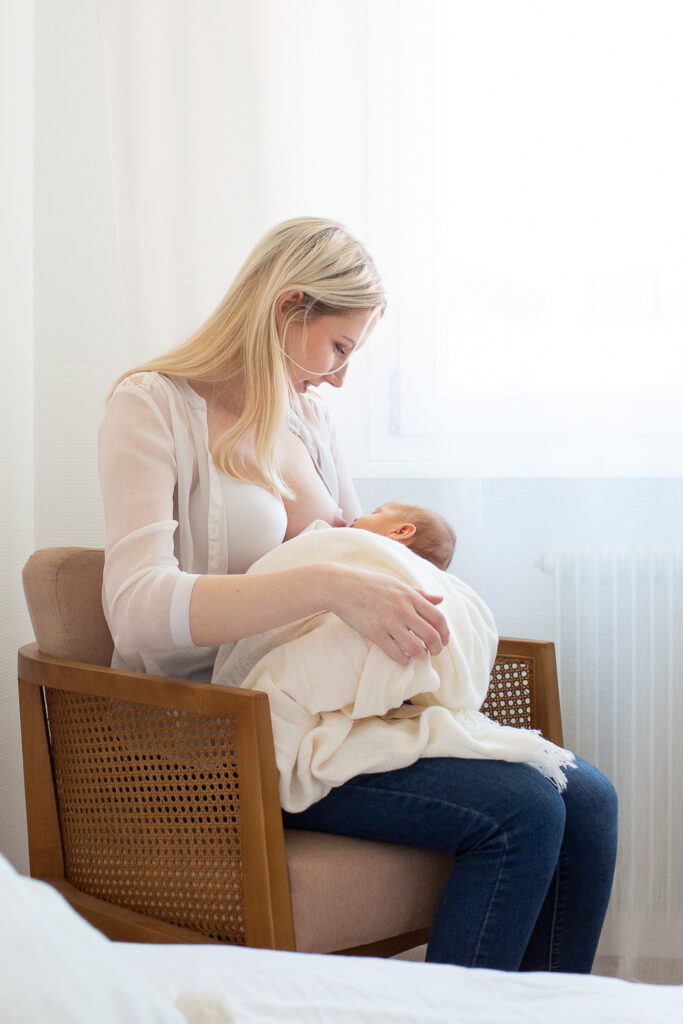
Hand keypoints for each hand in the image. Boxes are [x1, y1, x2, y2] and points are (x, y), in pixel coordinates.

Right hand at [329, 566, 449, 663]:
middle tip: (434, 651)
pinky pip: (396, 653)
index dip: (445, 633)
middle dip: (436, 648)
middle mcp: (403, 609)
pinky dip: (403, 659)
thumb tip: (440, 600)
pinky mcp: (375, 633)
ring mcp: (389, 622)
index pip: (438, 618)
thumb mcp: (397, 584)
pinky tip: (403, 657)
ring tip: (418, 654)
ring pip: (416, 648)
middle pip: (431, 636)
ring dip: (420, 655)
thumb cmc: (370, 583)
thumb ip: (420, 594)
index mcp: (410, 596)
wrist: (342, 586)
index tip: (443, 640)